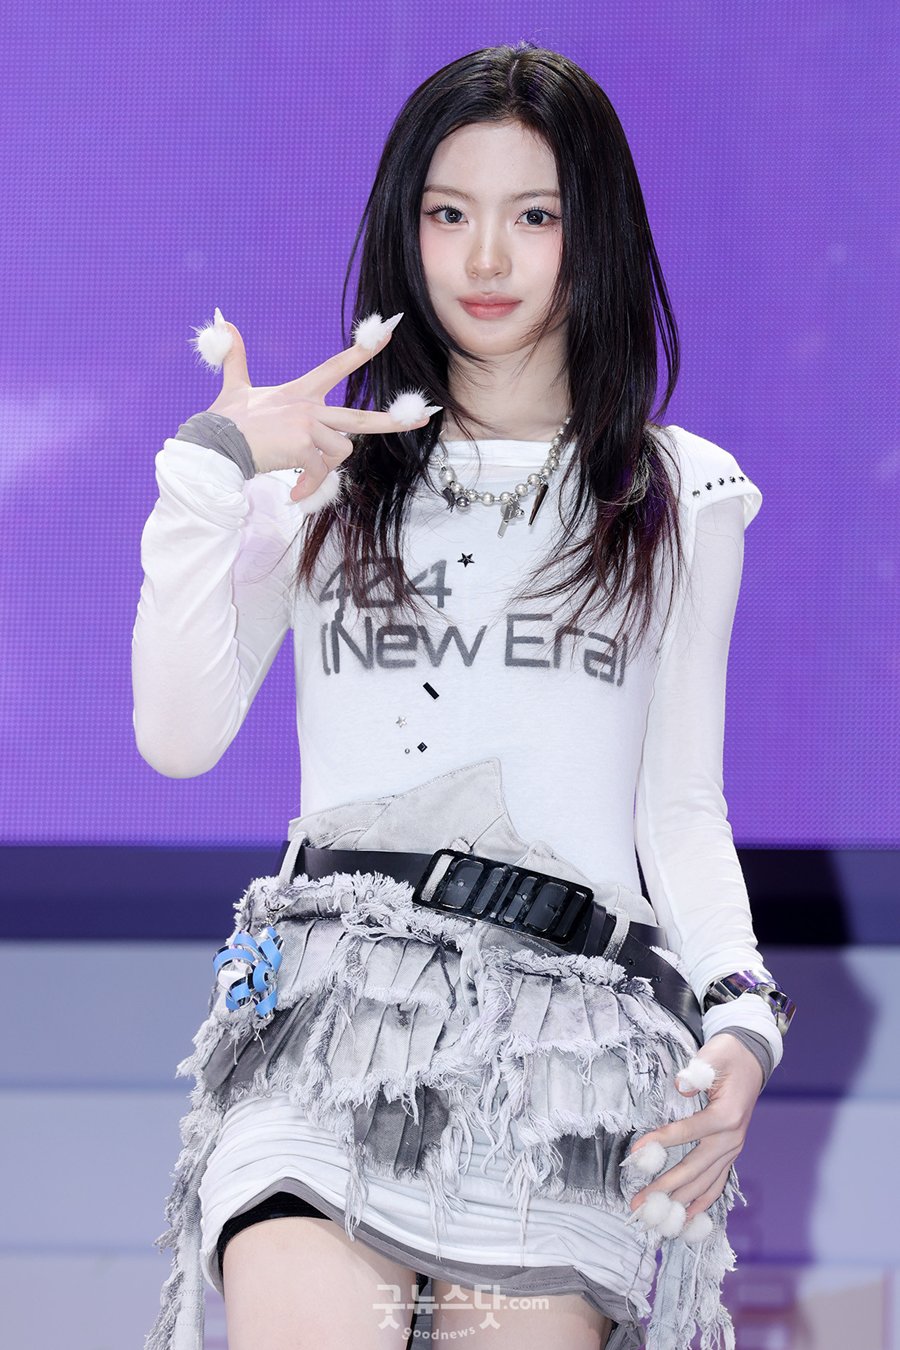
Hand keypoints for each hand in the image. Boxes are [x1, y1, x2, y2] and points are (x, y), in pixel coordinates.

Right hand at [205, 312, 439, 500]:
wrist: (215, 444)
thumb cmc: (226, 420)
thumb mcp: (235, 387)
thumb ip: (236, 358)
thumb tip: (222, 322)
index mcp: (301, 392)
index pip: (338, 365)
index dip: (365, 349)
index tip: (389, 330)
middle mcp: (309, 406)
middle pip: (361, 417)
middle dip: (395, 420)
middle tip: (424, 417)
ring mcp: (308, 426)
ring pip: (340, 452)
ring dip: (324, 468)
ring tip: (300, 475)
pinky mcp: (303, 447)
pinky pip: (319, 472)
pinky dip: (308, 487)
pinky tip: (293, 493)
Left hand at [627, 1032, 764, 1223]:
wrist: (751, 1061)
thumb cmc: (727, 1057)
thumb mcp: (713, 1056)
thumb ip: (698, 1072)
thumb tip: (681, 1085)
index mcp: (726, 1116)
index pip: (688, 1132)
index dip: (661, 1141)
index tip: (635, 1153)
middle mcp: (732, 1139)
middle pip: (694, 1169)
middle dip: (664, 1188)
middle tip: (637, 1203)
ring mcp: (732, 1150)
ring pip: (704, 1184)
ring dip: (678, 1203)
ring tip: (654, 1218)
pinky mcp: (730, 1154)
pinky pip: (716, 1184)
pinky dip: (701, 1203)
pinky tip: (686, 1218)